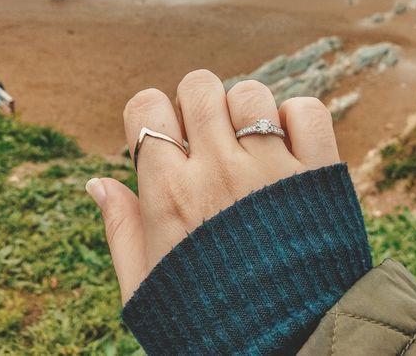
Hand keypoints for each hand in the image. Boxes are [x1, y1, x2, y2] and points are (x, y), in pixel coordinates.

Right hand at [86, 70, 339, 303]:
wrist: (292, 348)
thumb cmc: (210, 321)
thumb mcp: (147, 287)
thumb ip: (120, 229)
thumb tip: (97, 183)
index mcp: (170, 193)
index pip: (145, 105)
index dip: (152, 114)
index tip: (168, 139)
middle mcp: (217, 170)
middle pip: (198, 85)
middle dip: (198, 103)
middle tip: (209, 136)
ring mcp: (270, 168)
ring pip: (250, 92)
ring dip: (247, 111)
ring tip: (252, 144)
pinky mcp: (318, 173)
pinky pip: (306, 110)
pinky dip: (297, 117)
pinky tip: (289, 145)